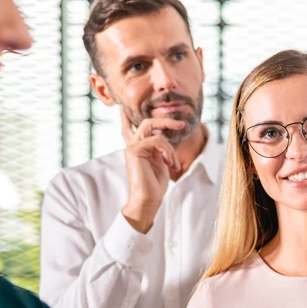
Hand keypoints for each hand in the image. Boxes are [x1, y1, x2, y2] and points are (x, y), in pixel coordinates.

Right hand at [120, 109, 184, 233]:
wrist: (148, 200)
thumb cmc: (155, 186)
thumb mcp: (161, 163)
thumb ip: (160, 149)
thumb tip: (163, 137)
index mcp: (138, 148)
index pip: (130, 128)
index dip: (128, 117)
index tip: (126, 107)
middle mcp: (132, 146)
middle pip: (147, 123)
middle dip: (165, 121)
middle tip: (180, 125)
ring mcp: (131, 147)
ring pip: (155, 132)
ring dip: (170, 148)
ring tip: (174, 164)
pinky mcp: (134, 151)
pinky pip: (156, 141)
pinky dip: (167, 152)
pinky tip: (170, 164)